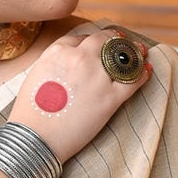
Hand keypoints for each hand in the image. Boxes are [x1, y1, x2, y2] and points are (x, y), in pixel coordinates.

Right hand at [8, 24, 151, 162]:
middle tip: (123, 41)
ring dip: (133, 52)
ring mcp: (97, 76)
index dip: (92, 41)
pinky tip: (147, 71)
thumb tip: (68, 63)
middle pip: (104, 40)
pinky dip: (142, 74)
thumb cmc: (31, 113)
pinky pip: (132, 80)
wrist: (34, 139)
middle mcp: (80, 57)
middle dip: (114, 39)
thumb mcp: (36, 76)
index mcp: (59, 51)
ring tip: (140, 51)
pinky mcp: (110, 98)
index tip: (98, 44)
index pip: (82, 38)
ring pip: (122, 56)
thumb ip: (55, 64)